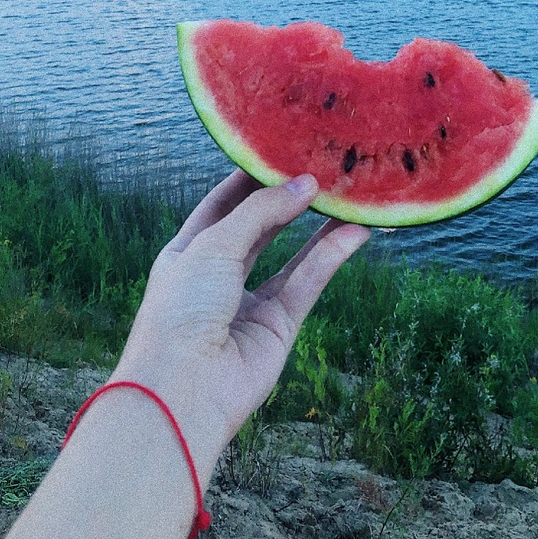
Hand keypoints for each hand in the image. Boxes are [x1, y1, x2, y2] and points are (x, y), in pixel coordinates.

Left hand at [111, 169, 369, 481]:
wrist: (183, 390)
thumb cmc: (182, 308)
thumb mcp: (214, 245)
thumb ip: (261, 212)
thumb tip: (305, 184)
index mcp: (188, 252)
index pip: (222, 204)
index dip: (250, 177)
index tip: (282, 149)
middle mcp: (218, 275)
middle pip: (260, 226)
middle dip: (288, 198)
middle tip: (322, 167)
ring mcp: (249, 302)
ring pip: (291, 255)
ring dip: (318, 227)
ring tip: (348, 194)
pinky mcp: (278, 327)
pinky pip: (308, 283)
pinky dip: (331, 257)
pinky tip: (355, 232)